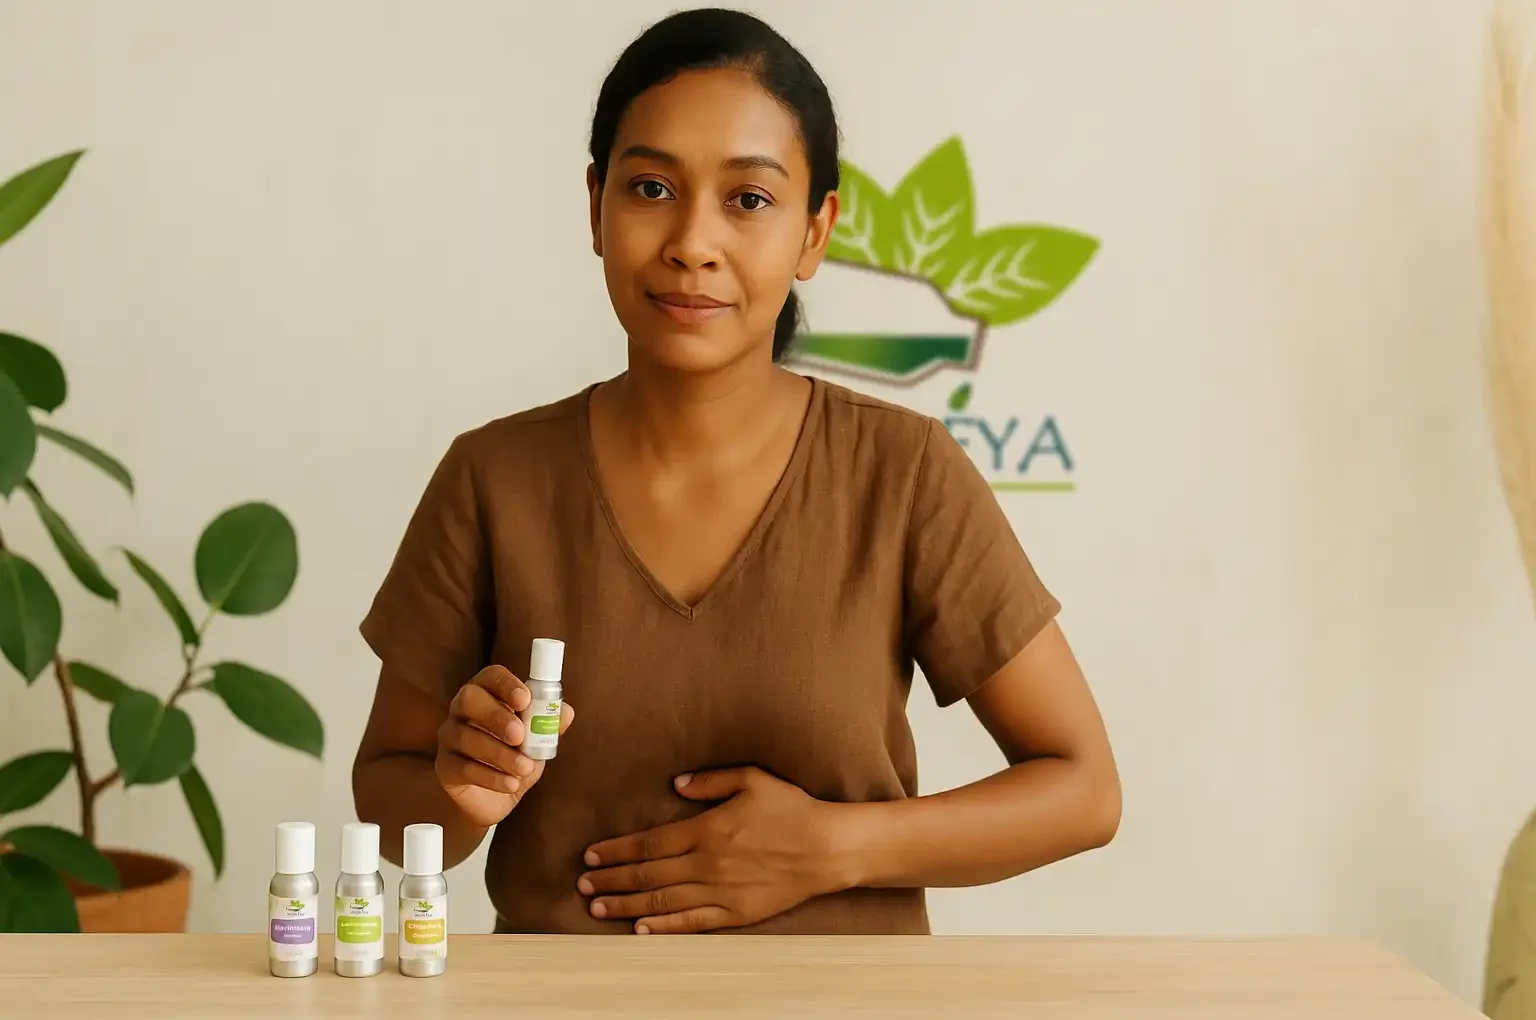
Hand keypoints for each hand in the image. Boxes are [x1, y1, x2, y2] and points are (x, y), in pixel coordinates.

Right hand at [435, 665, 574, 828]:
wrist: (495, 799)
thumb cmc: (515, 758)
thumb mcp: (537, 741)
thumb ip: (549, 725)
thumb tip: (565, 711)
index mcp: (487, 694)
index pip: (490, 676)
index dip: (506, 684)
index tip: (525, 700)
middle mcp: (462, 710)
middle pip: (469, 698)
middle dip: (496, 715)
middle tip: (520, 735)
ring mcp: (449, 737)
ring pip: (467, 737)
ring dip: (501, 754)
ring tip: (525, 768)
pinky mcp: (445, 767)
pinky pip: (463, 768)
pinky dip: (492, 777)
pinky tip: (512, 783)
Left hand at [576, 766, 845, 933]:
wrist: (828, 848)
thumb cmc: (791, 809)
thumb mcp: (752, 779)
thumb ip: (710, 780)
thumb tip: (676, 783)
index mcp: (707, 830)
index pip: (650, 844)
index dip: (617, 851)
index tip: (591, 856)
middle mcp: (708, 864)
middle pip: (648, 875)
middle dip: (611, 880)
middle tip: (582, 886)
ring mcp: (721, 893)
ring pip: (662, 901)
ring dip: (626, 906)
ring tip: (597, 908)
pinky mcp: (736, 914)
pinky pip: (692, 923)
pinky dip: (663, 927)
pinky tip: (639, 929)